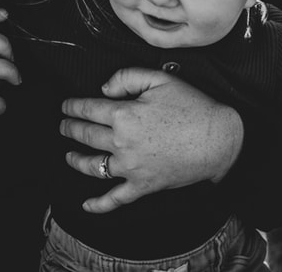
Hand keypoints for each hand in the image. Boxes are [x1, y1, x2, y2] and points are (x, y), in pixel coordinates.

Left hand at [60, 67, 243, 213]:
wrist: (219, 140)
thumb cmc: (193, 106)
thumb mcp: (160, 79)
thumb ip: (127, 77)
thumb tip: (104, 88)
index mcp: (124, 115)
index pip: (88, 109)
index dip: (73, 106)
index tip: (66, 106)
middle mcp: (122, 143)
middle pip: (85, 135)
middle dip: (70, 129)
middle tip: (63, 126)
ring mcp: (130, 168)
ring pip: (93, 166)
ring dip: (76, 160)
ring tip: (69, 155)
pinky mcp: (142, 186)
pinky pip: (115, 199)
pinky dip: (98, 204)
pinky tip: (86, 204)